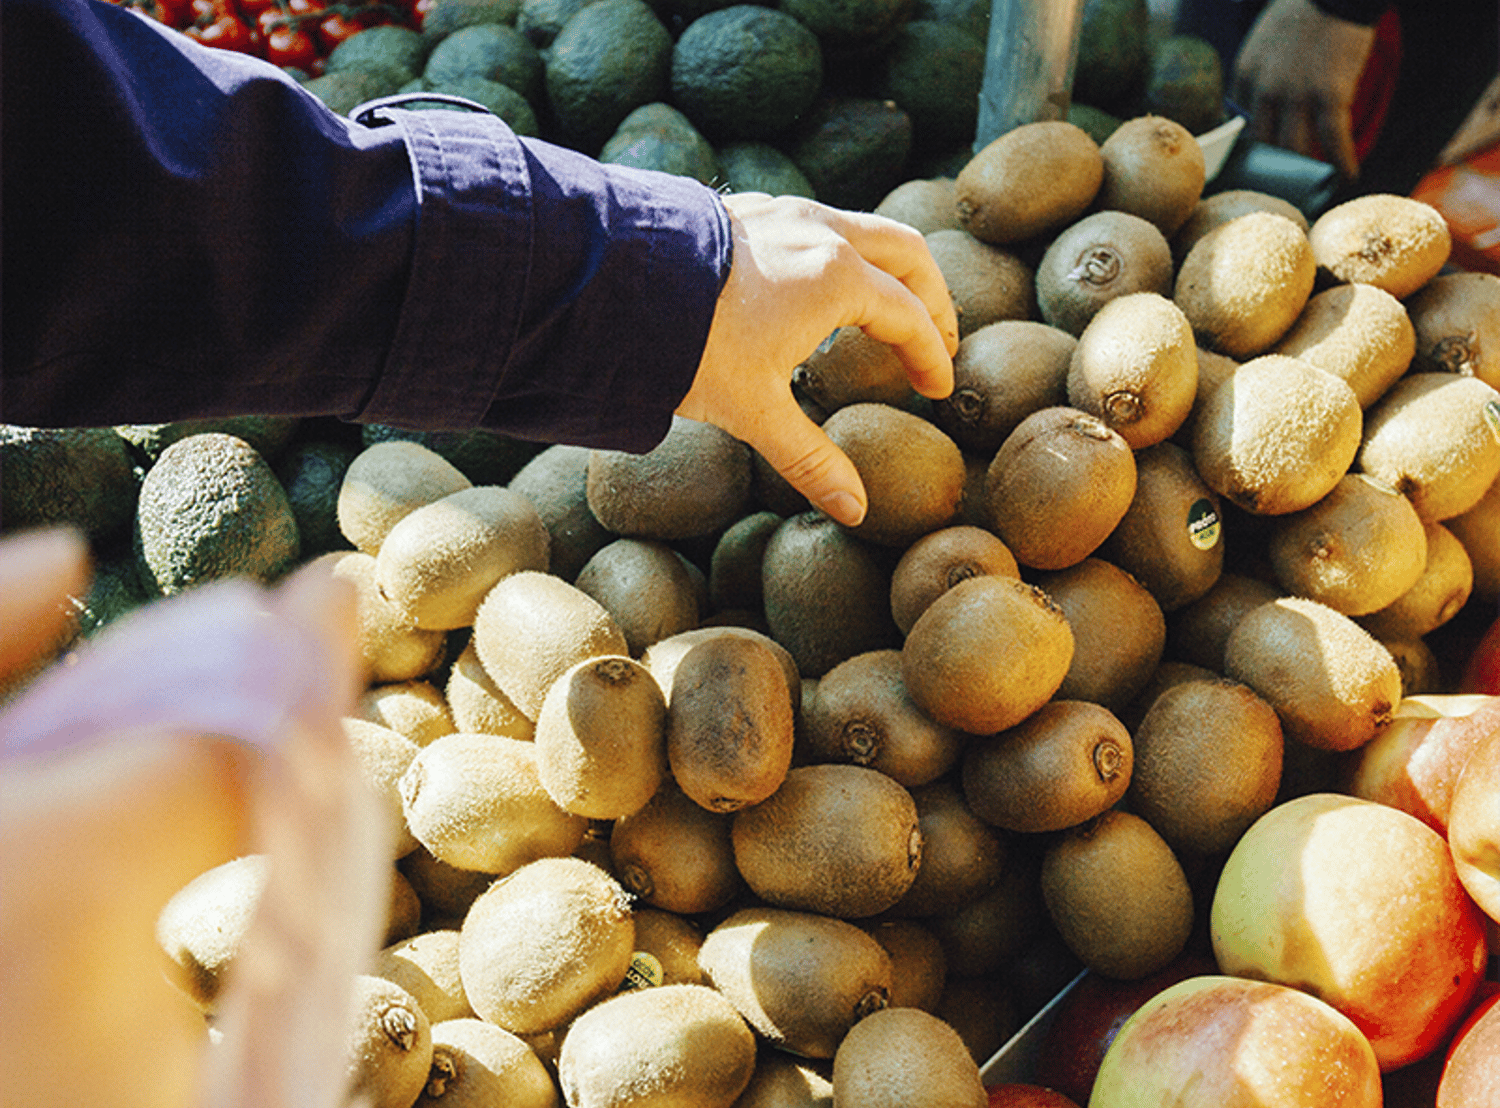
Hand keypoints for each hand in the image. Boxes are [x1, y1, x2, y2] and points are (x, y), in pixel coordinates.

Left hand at [675, 192, 957, 527]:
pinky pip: (823, 224)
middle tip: (936, 340)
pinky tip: (823, 288)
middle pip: (908, 256)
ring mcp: (788, 213)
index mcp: (838, 280)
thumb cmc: (687, 343)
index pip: (910, 319)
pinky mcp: (755, 210)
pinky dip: (847, 253)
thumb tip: (856, 510)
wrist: (614, 285)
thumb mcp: (754, 411)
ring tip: (890, 312)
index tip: (935, 388)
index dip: (930, 357)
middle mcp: (822, 234)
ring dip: (889, 270)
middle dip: (931, 298)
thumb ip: (811, 460)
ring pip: (866, 230)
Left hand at [1231, 0, 1376, 178]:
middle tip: (1288, 185)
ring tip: (1318, 183)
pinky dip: (1342, 162)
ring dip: (1308, 170)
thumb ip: (1257, 76)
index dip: (1253, 148)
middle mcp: (1264, 90)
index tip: (1261, 165)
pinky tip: (1349, 175)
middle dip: (1276, 168)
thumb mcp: (1264, 42)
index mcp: (1244, 75)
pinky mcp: (1330, 94)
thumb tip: (1253, 114)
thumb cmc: (1303, 13)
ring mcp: (1297, 94)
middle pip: (1265, 144)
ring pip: (1296, 148)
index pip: (1242, 125)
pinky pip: (1333, 140)